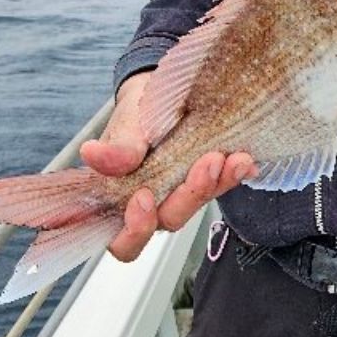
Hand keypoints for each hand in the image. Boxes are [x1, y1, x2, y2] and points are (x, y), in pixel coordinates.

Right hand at [80, 71, 256, 261]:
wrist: (161, 95)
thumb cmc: (136, 116)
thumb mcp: (126, 125)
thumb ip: (116, 147)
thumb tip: (92, 154)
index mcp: (120, 204)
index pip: (123, 242)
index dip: (134, 231)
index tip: (144, 197)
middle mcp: (152, 208)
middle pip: (169, 221)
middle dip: (189, 196)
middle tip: (206, 163)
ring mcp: (181, 196)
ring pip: (199, 205)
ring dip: (217, 183)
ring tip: (232, 157)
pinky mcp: (207, 182)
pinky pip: (221, 186)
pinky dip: (234, 174)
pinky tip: (244, 160)